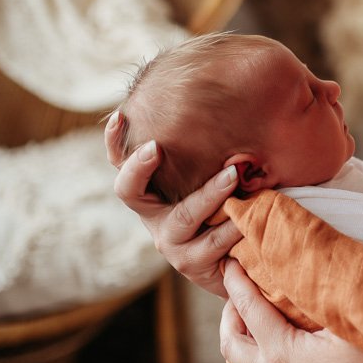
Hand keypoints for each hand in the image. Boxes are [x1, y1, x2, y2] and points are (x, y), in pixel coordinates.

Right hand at [105, 110, 240, 296]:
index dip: (113, 141)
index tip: (119, 116)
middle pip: (129, 190)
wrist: (240, 266)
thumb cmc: (226, 210)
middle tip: (156, 146)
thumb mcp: (214, 179)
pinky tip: (249, 215)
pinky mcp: (192, 265)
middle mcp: (153, 217)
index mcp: (151, 193)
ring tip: (232, 174)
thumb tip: (223, 97)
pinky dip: (233, 226)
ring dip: (209, 193)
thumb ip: (211, 151)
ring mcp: (170, 243)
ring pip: (183, 215)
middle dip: (140, 166)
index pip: (121, 163)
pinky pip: (213, 242)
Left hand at [220, 261, 362, 362]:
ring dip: (241, 346)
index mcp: (282, 353)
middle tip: (239, 294)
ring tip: (255, 328)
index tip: (230, 263)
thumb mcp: (355, 332)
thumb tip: (308, 280)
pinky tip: (275, 362)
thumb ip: (325, 304)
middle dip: (229, 314)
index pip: (248, 308)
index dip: (236, 282)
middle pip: (230, 343)